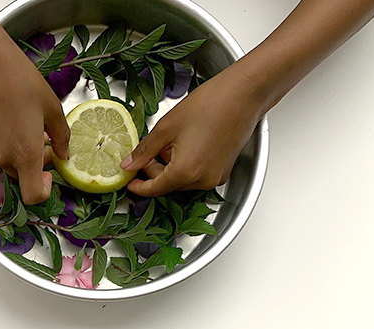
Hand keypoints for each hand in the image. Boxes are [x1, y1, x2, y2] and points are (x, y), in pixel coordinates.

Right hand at [0, 35, 68, 203]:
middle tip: (44, 141)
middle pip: (22, 178)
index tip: (49, 173)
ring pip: (10, 164)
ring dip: (22, 154)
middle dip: (35, 166)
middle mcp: (5, 158)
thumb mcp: (51, 107)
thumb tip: (64, 155)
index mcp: (25, 154)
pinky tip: (13, 120)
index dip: (43, 191)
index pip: (32, 196)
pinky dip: (8, 145)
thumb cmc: (19, 80)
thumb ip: (61, 137)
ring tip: (29, 125)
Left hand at [120, 67, 264, 196]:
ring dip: (170, 167)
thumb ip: (144, 150)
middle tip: (146, 153)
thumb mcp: (167, 126)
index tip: (128, 180)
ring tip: (167, 143)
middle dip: (154, 171)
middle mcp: (202, 180)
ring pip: (183, 180)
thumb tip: (128, 164)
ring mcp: (216, 177)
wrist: (245, 92)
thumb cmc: (210, 104)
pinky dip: (187, 165)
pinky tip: (184, 145)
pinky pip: (198, 174)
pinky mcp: (224, 170)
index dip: (138, 186)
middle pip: (169, 185)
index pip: (154, 189)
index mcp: (185, 172)